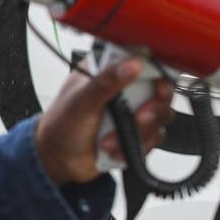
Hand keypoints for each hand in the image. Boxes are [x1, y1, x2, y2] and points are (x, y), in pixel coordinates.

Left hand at [35, 59, 174, 185]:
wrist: (58, 159)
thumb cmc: (61, 125)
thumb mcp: (81, 101)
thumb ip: (105, 82)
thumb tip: (132, 64)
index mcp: (108, 70)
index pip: (143, 60)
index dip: (157, 72)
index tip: (157, 86)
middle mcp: (125, 87)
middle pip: (161, 89)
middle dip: (154, 108)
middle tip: (139, 118)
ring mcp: (133, 110)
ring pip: (161, 115)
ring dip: (139, 132)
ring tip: (109, 141)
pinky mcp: (137, 131)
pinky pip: (155, 137)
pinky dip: (137, 146)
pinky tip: (114, 149)